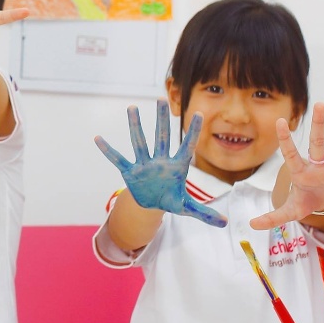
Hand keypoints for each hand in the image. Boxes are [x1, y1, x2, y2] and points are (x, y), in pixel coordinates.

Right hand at [94, 100, 226, 226]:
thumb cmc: (171, 200)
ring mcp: (145, 165)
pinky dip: (108, 151)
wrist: (152, 204)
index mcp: (177, 167)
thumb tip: (225, 223)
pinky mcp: (131, 172)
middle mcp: (161, 161)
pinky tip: (98, 139)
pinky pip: (118, 160)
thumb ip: (205, 213)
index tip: (200, 113)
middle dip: (162, 119)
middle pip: (162, 137)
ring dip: (136, 125)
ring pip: (140, 142)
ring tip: (132, 107)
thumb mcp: (188, 207)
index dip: (193, 131)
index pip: (187, 146)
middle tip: (161, 99)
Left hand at [249, 102, 323, 229]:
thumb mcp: (289, 211)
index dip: (285, 140)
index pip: (290, 154)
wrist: (321, 205)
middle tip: (320, 104)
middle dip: (319, 125)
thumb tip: (251, 225)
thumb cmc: (303, 202)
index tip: (279, 121)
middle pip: (318, 143)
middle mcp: (317, 167)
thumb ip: (272, 217)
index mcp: (300, 173)